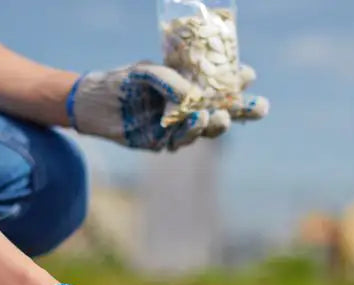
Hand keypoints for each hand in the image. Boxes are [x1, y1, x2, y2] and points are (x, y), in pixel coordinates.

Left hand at [66, 61, 268, 151]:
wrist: (93, 103)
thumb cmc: (122, 82)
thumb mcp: (147, 72)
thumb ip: (171, 82)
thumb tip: (193, 100)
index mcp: (189, 87)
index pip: (221, 86)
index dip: (237, 82)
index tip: (248, 75)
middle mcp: (188, 109)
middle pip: (223, 112)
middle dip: (243, 110)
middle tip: (259, 107)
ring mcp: (177, 128)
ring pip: (205, 130)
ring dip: (215, 123)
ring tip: (220, 115)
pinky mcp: (162, 143)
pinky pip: (181, 139)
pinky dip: (189, 130)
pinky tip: (196, 119)